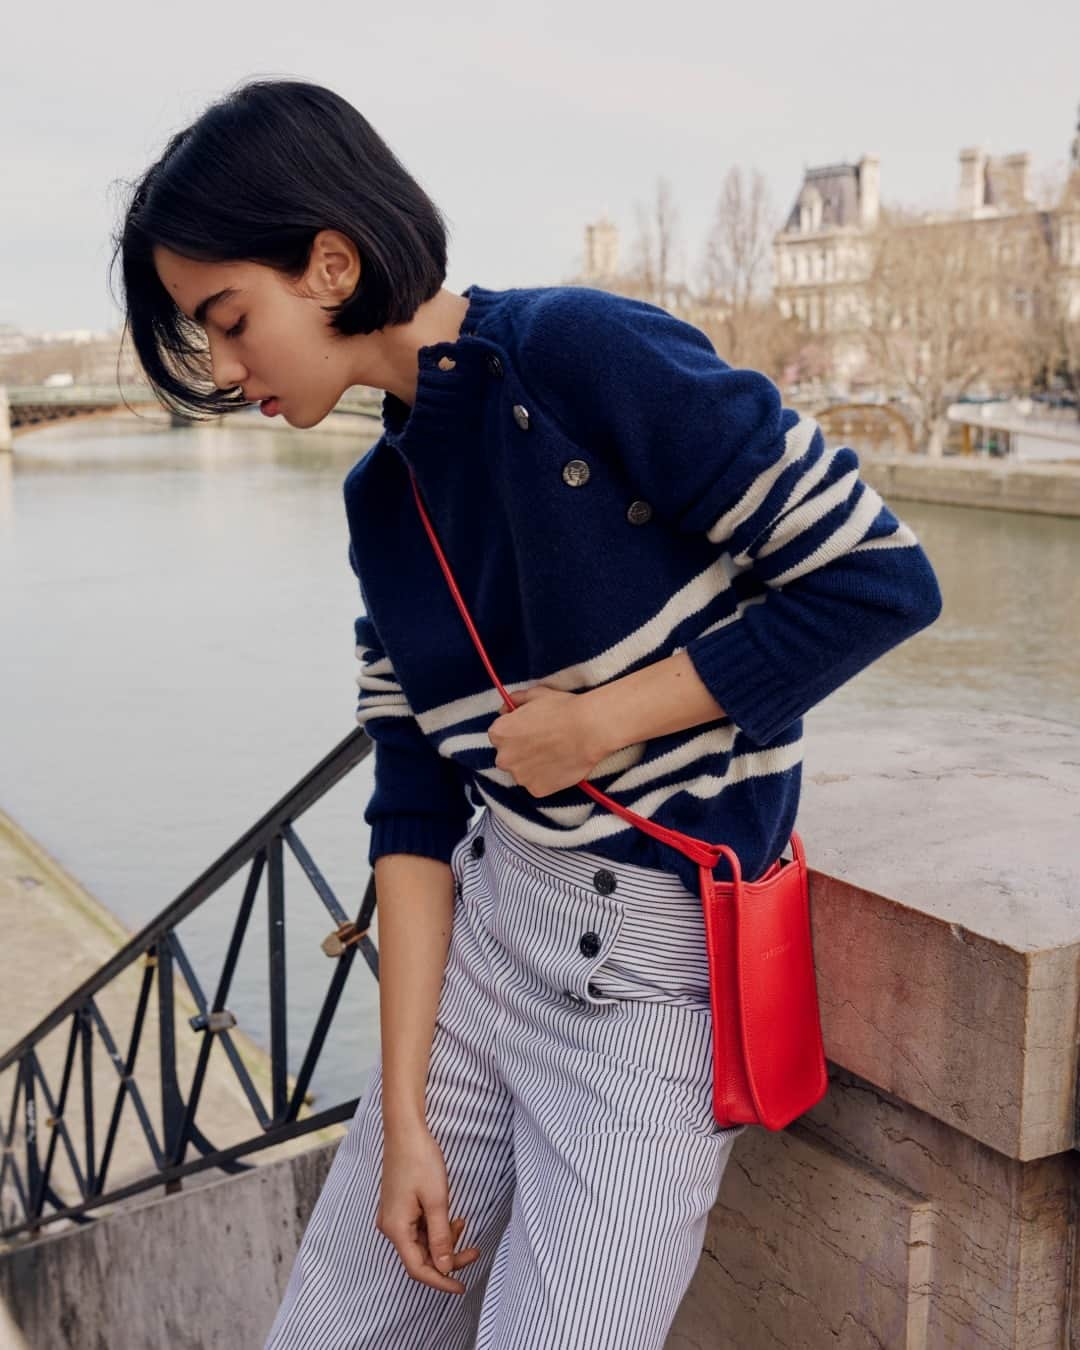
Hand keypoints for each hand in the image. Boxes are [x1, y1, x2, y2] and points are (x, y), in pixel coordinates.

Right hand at [376, 1124, 479, 1294]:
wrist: (405, 1131)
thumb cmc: (420, 1160)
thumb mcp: (437, 1200)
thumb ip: (441, 1237)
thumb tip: (444, 1268)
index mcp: (396, 1229)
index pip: (418, 1269)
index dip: (441, 1281)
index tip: (461, 1287)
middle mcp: (391, 1227)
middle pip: (421, 1257)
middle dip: (448, 1258)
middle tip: (474, 1252)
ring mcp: (394, 1217)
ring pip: (422, 1243)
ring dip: (444, 1240)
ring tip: (462, 1223)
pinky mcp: (399, 1208)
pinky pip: (419, 1229)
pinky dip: (437, 1228)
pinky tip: (452, 1217)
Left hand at [487, 685, 608, 796]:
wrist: (589, 729)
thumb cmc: (563, 709)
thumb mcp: (536, 694)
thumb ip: (516, 700)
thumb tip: (506, 708)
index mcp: (498, 733)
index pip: (500, 736)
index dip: (516, 732)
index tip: (530, 731)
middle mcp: (503, 758)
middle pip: (508, 756)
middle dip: (521, 751)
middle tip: (543, 743)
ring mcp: (520, 777)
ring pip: (522, 773)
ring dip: (532, 766)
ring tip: (554, 755)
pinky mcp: (536, 790)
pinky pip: (537, 785)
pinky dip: (546, 778)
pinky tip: (559, 766)